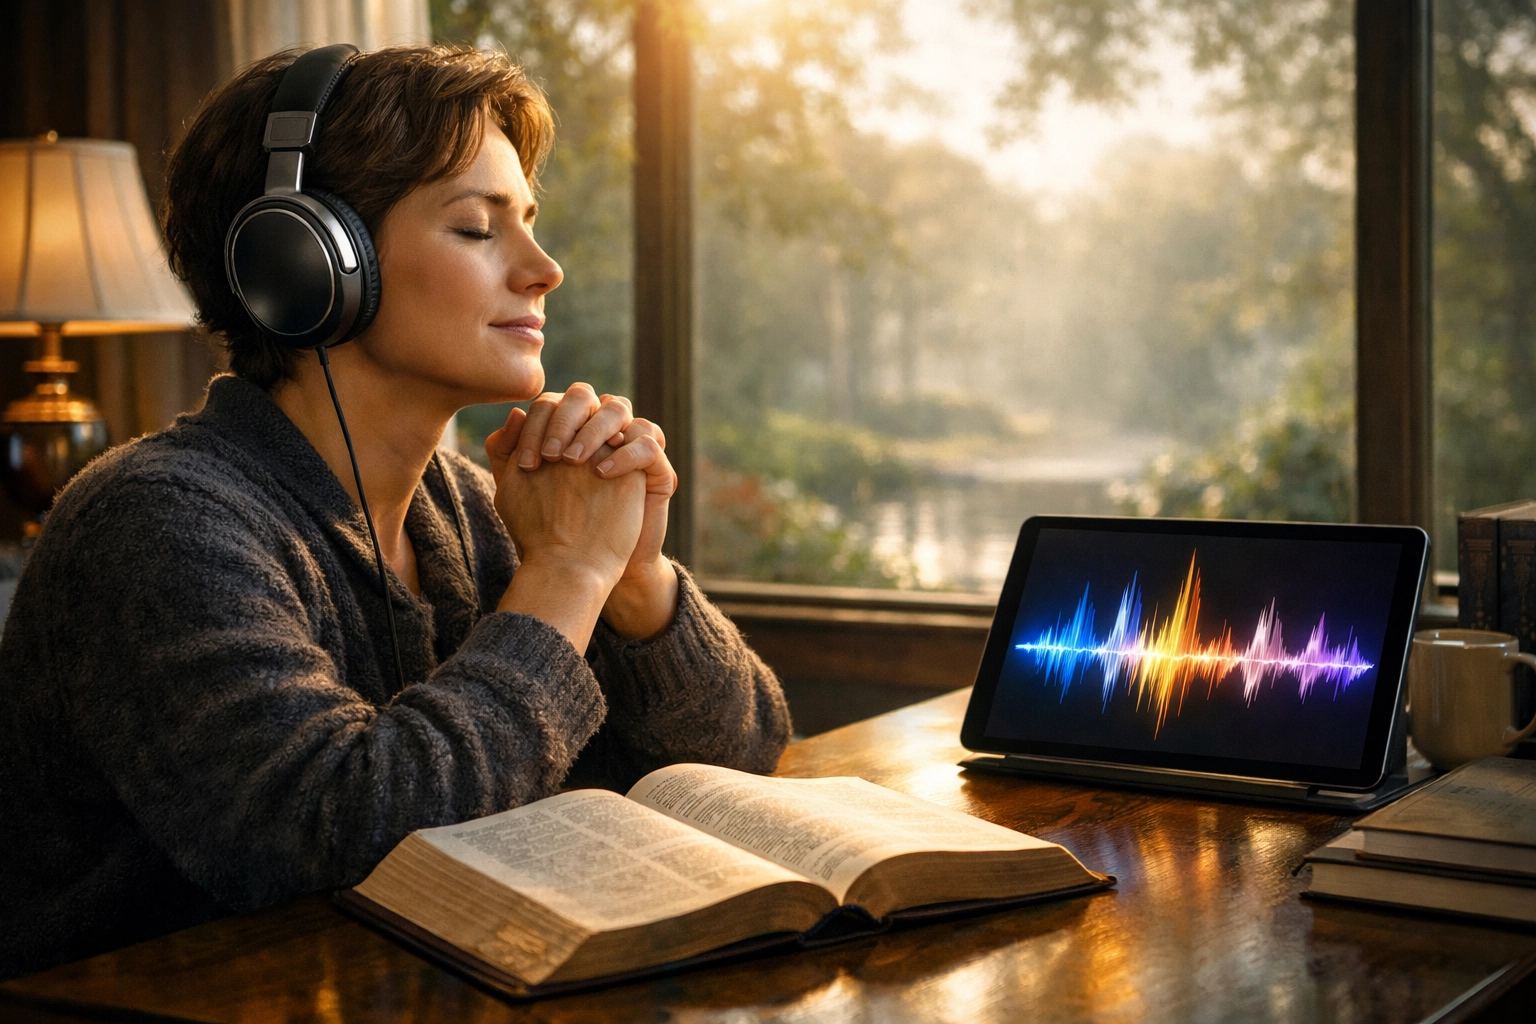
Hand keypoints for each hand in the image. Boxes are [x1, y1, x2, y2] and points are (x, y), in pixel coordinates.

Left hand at [501, 385, 679, 637]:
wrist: (582, 568)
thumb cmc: (548, 526)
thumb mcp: (517, 490)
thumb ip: (507, 453)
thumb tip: (515, 414)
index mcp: (566, 429)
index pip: (552, 403)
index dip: (537, 424)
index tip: (525, 463)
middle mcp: (596, 430)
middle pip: (585, 395)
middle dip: (564, 419)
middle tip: (551, 455)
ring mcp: (626, 445)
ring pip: (619, 408)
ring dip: (594, 429)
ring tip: (574, 461)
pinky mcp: (653, 469)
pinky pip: (647, 443)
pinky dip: (625, 452)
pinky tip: (601, 474)